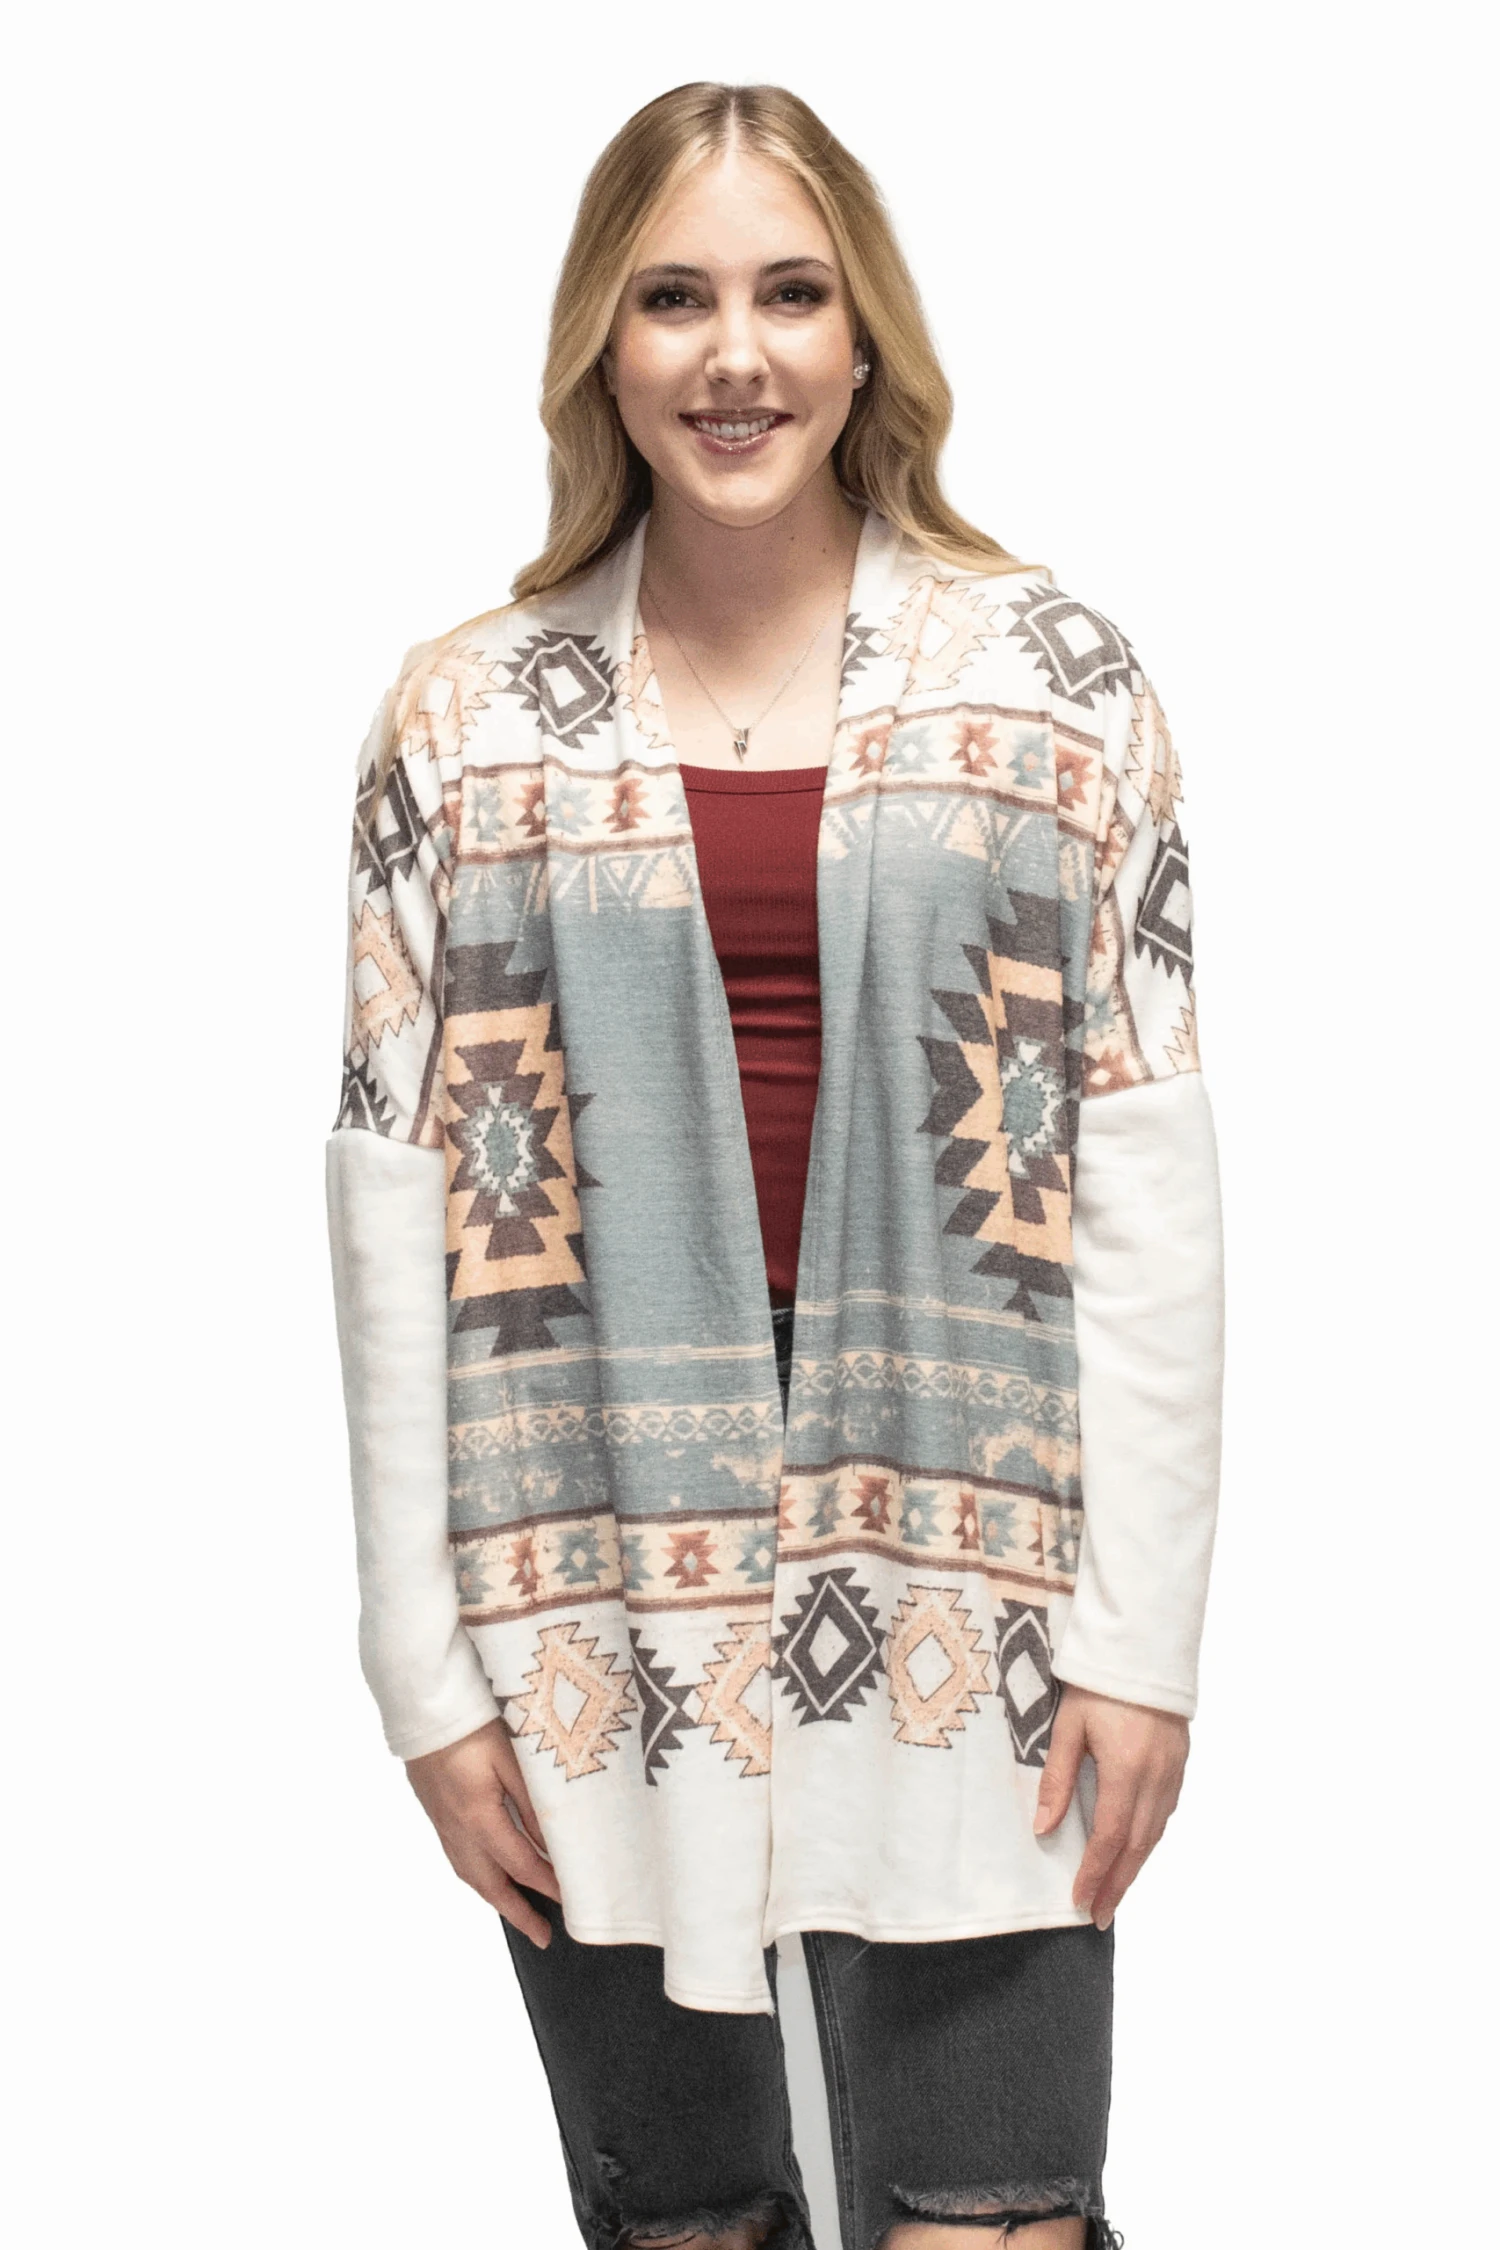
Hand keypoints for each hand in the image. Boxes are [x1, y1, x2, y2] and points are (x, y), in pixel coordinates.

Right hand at [405, 1719, 562, 1947]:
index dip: (547, 1886)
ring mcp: (441, 1821)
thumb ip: (532, 1802)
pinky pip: (458, 1856)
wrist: (422, 1703)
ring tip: (517, 1912)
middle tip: (542, 1937)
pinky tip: (488, 1872)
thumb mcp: (512, 1757)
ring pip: (469, 1873)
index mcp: (478, 1817)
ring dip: (495, 1897)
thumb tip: (551, 1843)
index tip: (571, 1902)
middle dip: (517, 1913)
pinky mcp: (434, 1810)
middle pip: (489, 1884)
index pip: (521, 1864)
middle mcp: (456, 1828)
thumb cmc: (471, 1721)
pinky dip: (477, 1875)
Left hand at [1033, 1683, 1188, 1928]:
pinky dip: (1149, 1840)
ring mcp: (1172, 1772)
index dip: (1095, 1874)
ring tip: (1115, 1894)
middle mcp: (1155, 1778)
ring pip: (1154, 1834)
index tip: (1080, 1903)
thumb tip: (1044, 1829)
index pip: (1109, 1838)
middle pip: (1136, 1846)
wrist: (1144, 1648)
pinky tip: (1136, 1851)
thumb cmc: (1098, 1684)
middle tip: (1100, 1917)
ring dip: (1134, 1868)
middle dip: (1117, 1885)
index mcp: (1125, 1770)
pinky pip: (1165, 1814)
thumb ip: (1057, 1779)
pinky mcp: (1179, 1764)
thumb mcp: (1068, 1726)